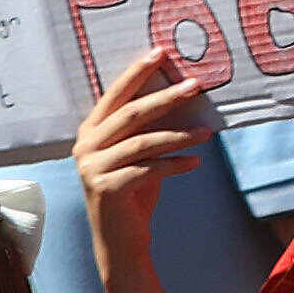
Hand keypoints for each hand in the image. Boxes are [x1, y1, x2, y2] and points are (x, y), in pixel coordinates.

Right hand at [68, 51, 218, 264]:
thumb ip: (148, 128)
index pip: (115, 95)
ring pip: (142, 143)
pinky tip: (196, 162)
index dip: (137, 72)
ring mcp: (92, 169)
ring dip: (179, 135)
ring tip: (208, 131)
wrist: (120, 240)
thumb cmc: (134, 191)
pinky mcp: (106, 190)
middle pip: (130, 115)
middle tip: (196, 85)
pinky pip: (148, 170)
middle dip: (166, 98)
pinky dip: (175, 164)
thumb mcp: (139, 154)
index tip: (160, 52)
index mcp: (90, 131)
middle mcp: (85, 147)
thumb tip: (182, 93)